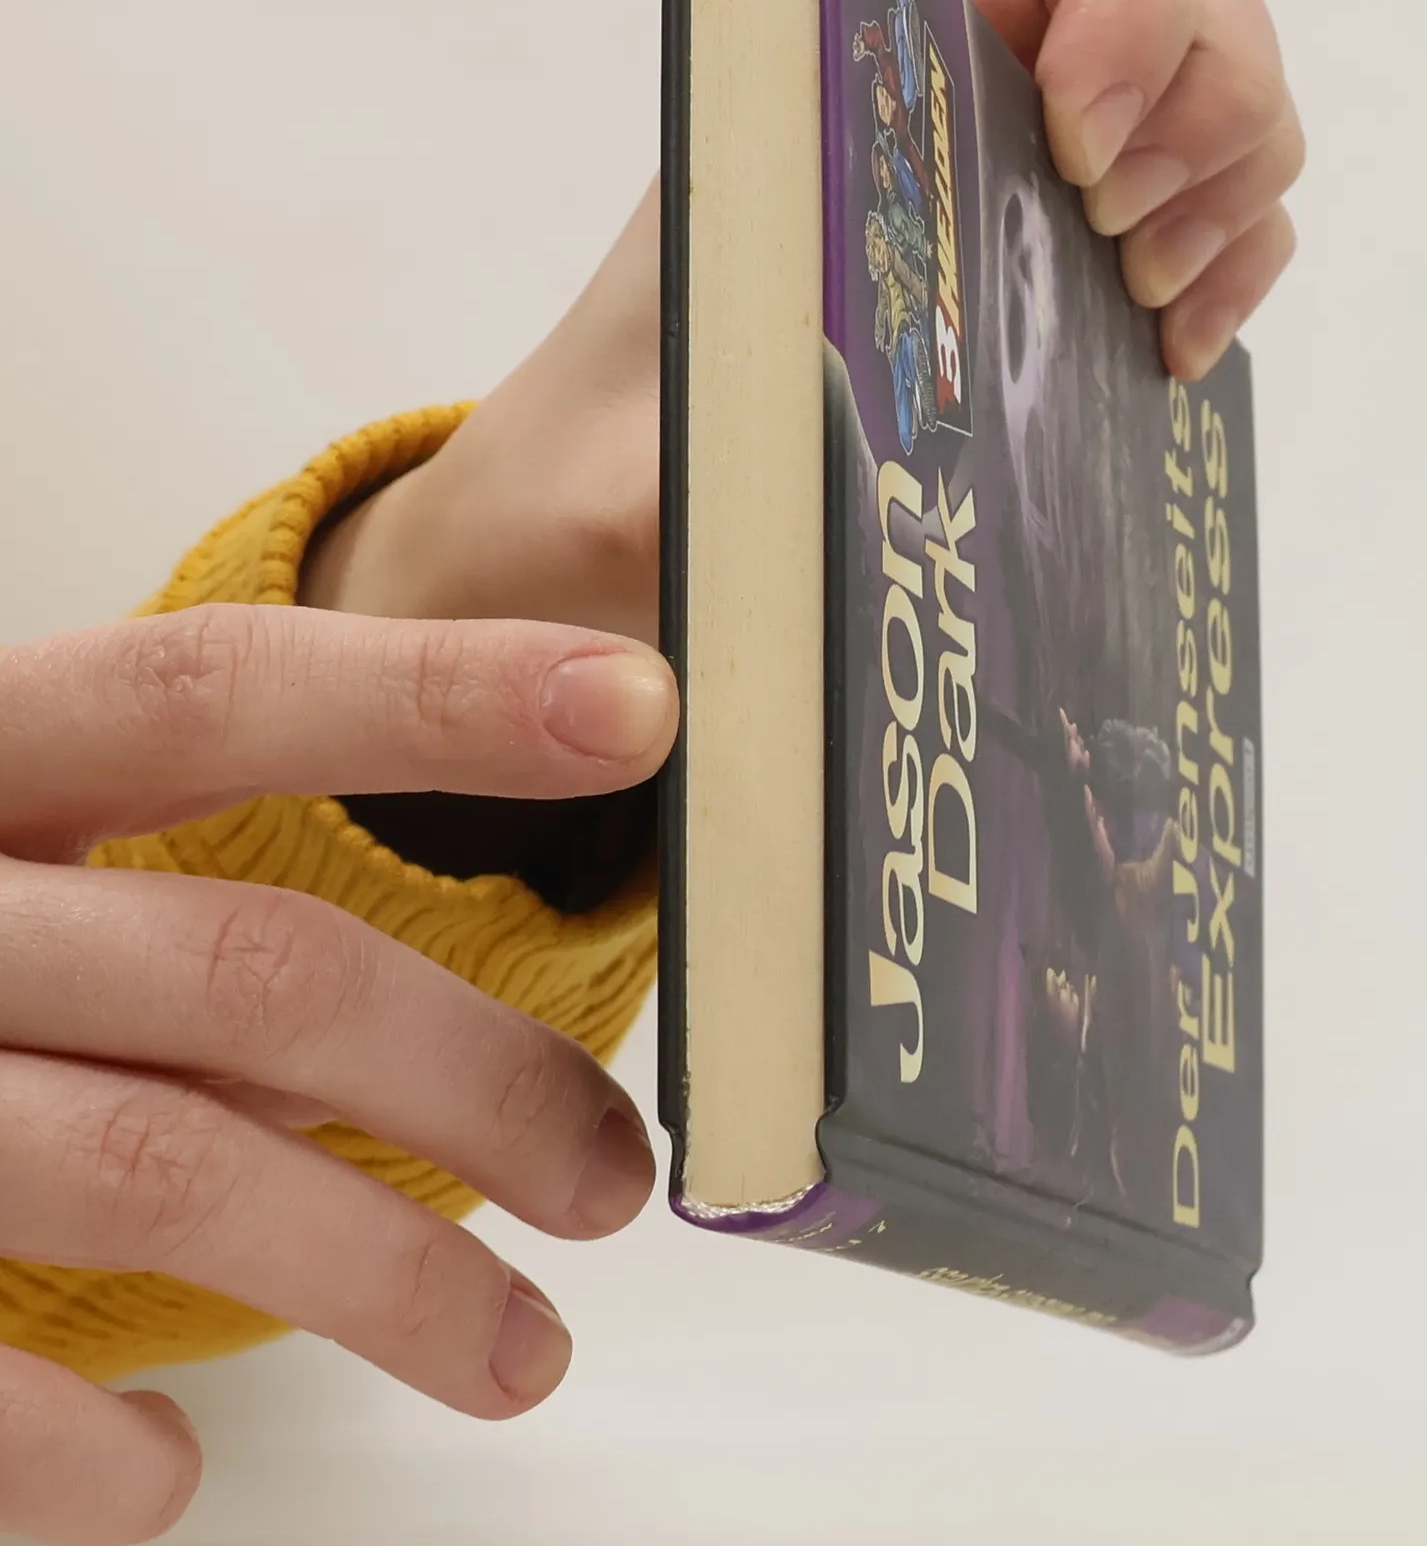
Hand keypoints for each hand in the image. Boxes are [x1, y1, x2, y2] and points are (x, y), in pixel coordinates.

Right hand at [0, 603, 676, 1545]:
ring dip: (384, 1277)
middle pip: (253, 969)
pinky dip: (96, 1447)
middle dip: (478, 1078)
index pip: (221, 685)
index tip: (637, 704)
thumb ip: (170, 924)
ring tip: (518, 1356)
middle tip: (615, 1181)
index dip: (437, 688)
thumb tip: (414, 1049)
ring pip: (166, 1171)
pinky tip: (172, 1470)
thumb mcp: (4, 874)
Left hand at [305, 0, 1303, 639]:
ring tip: (1148, 301)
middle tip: (1123, 241)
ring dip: (1234, 181)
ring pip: (1220, 79)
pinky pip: (1221, 198)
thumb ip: (747, 416)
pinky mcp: (1066, 265)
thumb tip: (876, 420)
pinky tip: (1172, 349)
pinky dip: (1238, 257)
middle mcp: (952, 86)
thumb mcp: (666, 443)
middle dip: (1206, 92)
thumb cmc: (601, 468)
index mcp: (849, 60)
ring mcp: (1024, 169)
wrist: (589, 527)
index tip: (1081, 149)